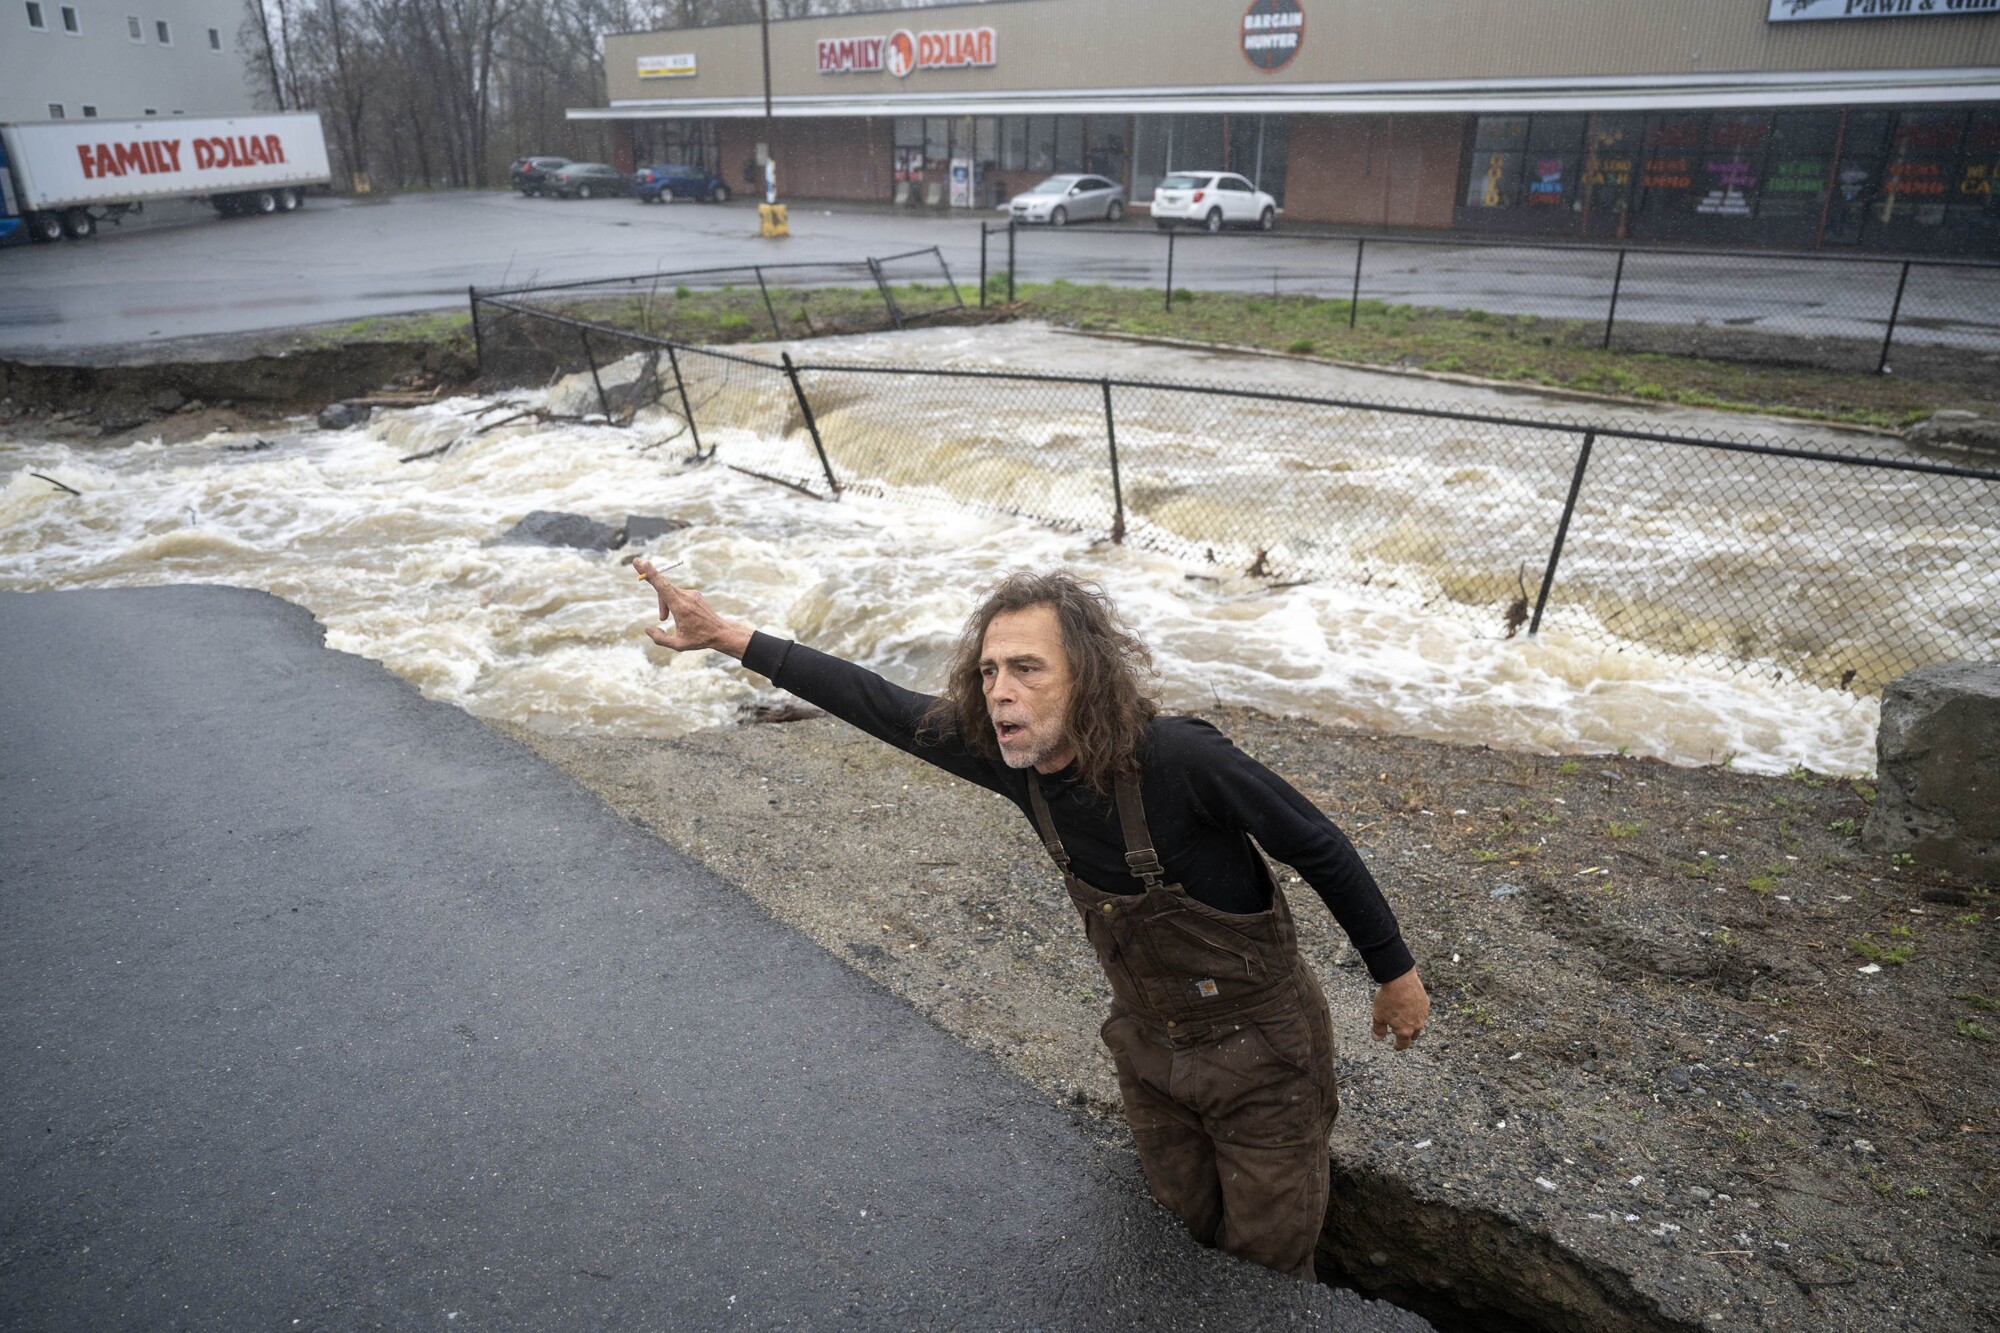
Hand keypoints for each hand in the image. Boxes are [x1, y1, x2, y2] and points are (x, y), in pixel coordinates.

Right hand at [634, 559, 752, 659]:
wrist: (721, 632)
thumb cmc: (700, 639)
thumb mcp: (678, 645)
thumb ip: (660, 638)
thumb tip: (647, 629)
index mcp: (681, 608)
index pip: (663, 586)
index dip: (651, 574)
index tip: (641, 562)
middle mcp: (686, 597)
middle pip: (663, 588)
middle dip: (659, 603)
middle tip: (662, 619)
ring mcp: (691, 594)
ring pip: (669, 592)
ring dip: (665, 604)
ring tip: (669, 619)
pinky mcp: (694, 594)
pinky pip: (677, 594)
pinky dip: (673, 602)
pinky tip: (680, 615)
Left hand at [1371, 968, 1428, 1050]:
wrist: (1400, 979)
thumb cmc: (1388, 998)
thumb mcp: (1378, 1015)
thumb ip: (1378, 1029)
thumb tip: (1377, 1039)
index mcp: (1404, 1031)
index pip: (1403, 1044)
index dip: (1399, 1046)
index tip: (1396, 1047)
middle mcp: (1416, 1025)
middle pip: (1413, 1036)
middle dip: (1407, 1036)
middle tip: (1400, 1033)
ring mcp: (1423, 1014)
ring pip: (1419, 1024)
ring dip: (1412, 1024)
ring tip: (1404, 1019)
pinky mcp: (1426, 1003)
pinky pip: (1421, 1012)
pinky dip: (1416, 1012)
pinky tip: (1409, 1006)